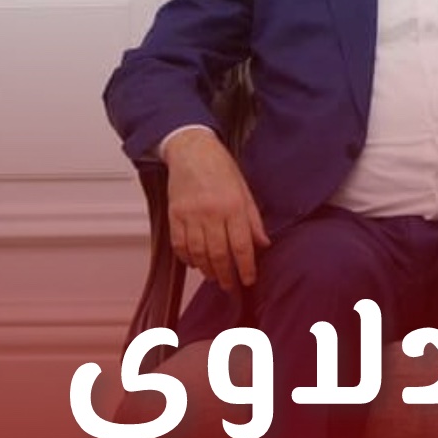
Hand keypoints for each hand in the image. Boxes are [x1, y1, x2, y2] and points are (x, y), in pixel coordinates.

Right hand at [162, 128, 268, 290]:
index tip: (249, 280)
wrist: (192, 151)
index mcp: (233, 206)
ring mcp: (190, 215)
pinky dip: (188, 258)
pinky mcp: (174, 215)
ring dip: (207, 269)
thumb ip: (253, 220)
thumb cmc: (221, 168)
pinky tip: (195, 263)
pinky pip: (180, 244)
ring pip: (198, 253)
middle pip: (219, 253)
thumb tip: (263, 243)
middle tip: (231, 286)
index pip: (241, 245)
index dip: (246, 267)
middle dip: (226, 274)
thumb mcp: (245, 190)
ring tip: (215, 277)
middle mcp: (211, 213)